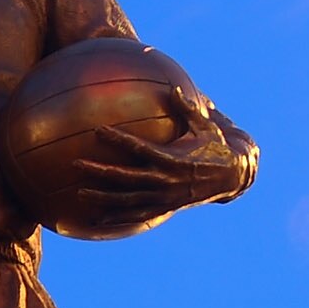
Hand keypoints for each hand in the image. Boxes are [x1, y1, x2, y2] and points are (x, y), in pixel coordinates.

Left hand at [57, 88, 258, 234]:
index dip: (118, 139)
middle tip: (77, 164)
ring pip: (128, 200)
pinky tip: (96, 220)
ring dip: (103, 197)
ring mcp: (164, 197)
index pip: (140, 148)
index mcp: (173, 158)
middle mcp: (166, 180)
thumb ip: (187, 108)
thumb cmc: (215, 146)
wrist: (231, 177)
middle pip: (127, 177)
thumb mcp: (205, 126)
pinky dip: (117, 217)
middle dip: (100, 171)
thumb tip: (174, 87)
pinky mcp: (165, 208)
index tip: (98, 129)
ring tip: (79, 193)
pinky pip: (137, 215)